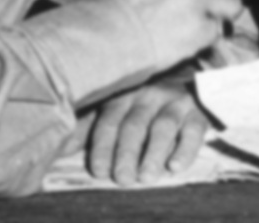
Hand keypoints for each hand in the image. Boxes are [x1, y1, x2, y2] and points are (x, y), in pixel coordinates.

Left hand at [84, 77, 208, 184]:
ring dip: (154, 154)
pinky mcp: (199, 113)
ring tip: (146, 177)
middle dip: (126, 154)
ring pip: (163, 127)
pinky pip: (194, 131)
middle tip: (122, 179)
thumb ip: (90, 126)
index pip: (109, 120)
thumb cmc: (144, 102)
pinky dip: (185, 150)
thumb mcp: (116, 106)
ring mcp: (175, 102)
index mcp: (124, 95)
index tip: (99, 171)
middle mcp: (149, 95)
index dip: (102, 147)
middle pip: (134, 125)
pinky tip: (175, 167)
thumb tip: (60, 147)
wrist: (189, 79)